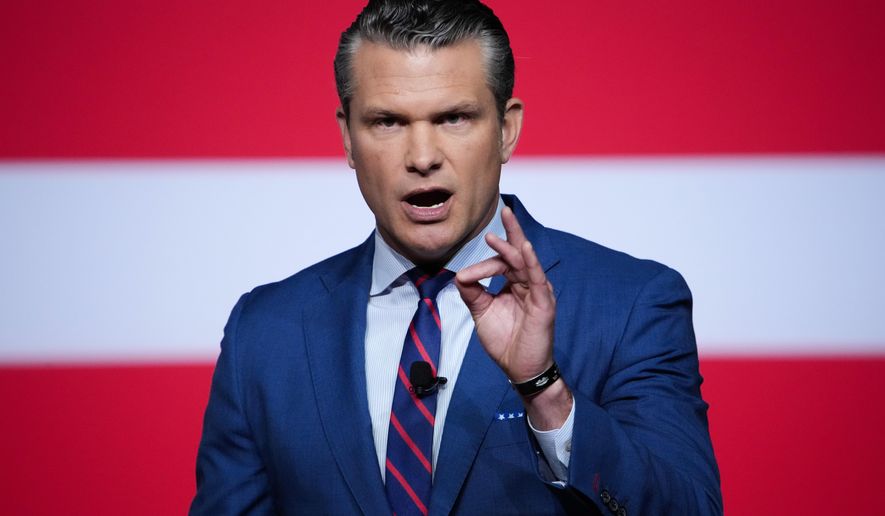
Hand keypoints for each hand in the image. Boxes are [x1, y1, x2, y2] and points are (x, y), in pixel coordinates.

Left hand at [454, 206, 555, 382]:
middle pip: (519, 253)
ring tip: (505, 225)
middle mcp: (529, 284)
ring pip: (526, 262)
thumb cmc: (506, 341)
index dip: (483, 264)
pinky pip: (538, 278)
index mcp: (516, 284)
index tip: (466, 275)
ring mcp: (538, 292)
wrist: (519, 369)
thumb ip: (472, 292)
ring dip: (514, 244)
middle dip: (512, 231)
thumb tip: (459, 274)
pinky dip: (531, 262)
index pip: (502, 263)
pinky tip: (524, 248)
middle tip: (505, 210)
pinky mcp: (544, 303)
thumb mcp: (482, 312)